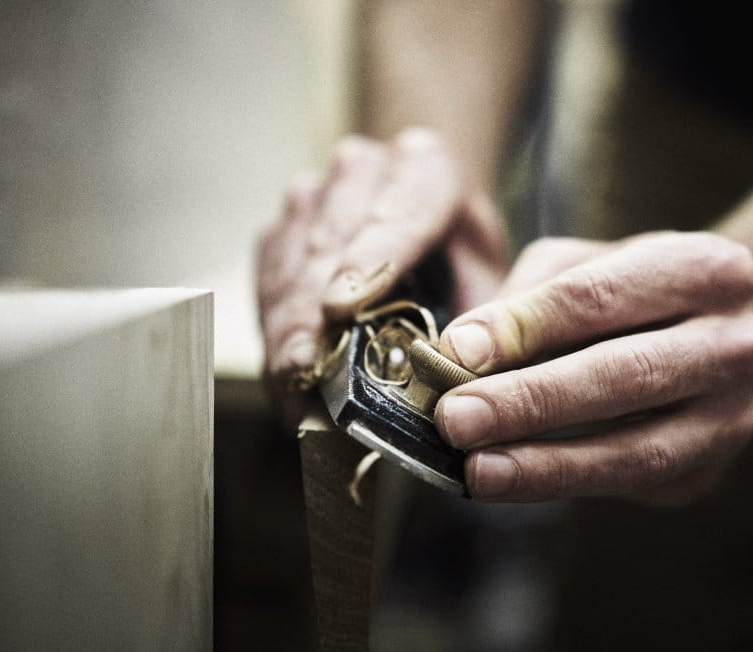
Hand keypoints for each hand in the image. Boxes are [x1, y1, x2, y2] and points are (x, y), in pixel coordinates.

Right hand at [257, 128, 507, 427]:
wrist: (428, 219)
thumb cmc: (459, 256)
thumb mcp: (487, 278)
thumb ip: (479, 318)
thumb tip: (452, 370)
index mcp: (426, 168)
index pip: (398, 213)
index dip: (367, 260)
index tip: (340, 308)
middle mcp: (362, 169)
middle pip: (329, 244)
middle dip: (312, 312)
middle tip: (305, 368)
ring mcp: (312, 195)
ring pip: (289, 263)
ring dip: (285, 328)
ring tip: (290, 382)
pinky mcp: (280, 228)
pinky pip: (266, 282)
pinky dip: (272, 332)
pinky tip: (282, 374)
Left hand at [434, 232, 752, 503]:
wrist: (715, 342)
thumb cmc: (629, 294)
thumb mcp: (582, 267)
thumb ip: (526, 303)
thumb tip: (459, 353)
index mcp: (705, 270)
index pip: (600, 297)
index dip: (524, 326)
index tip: (457, 351)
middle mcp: (736, 342)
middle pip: (623, 374)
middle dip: (531, 400)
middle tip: (455, 417)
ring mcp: (732, 414)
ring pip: (635, 448)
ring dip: (546, 464)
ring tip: (477, 471)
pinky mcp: (708, 469)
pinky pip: (628, 483)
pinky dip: (562, 483)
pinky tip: (508, 482)